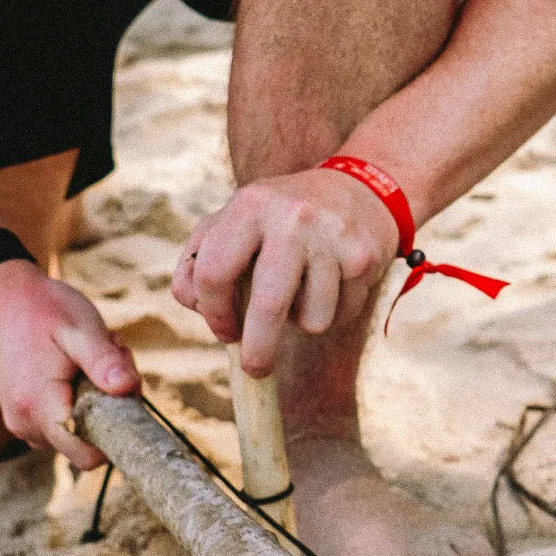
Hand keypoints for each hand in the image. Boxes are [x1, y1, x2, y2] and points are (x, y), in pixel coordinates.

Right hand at [0, 258, 137, 468]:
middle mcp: (26, 425)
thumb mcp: (80, 327)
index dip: (117, 431)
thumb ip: (104, 361)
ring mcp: (22, 424)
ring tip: (89, 356)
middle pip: (87, 441)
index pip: (88, 454)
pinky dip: (80, 399)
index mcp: (39, 406)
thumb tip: (129, 390)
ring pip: (77, 431)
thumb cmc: (40, 309)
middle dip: (110, 405)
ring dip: (96, 399)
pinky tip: (76, 366)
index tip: (124, 389)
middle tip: (109, 356)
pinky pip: (63, 422)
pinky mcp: (24, 417)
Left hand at [171, 168, 398, 376]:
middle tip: (255, 368)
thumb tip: (193, 303)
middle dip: (258, 351)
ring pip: (311, 320)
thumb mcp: (233, 220)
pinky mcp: (363, 257)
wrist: (356, 188)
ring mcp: (332, 236)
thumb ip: (198, 260)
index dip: (213, 313)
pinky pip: (342, 315)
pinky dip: (333, 311)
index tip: (224, 331)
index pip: (213, 273)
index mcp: (249, 206)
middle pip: (267, 307)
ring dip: (302, 321)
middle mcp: (291, 217)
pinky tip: (332, 283)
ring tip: (303, 291)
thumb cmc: (279, 219)